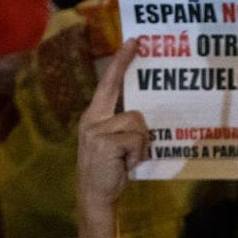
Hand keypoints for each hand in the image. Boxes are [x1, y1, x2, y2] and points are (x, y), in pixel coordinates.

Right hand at [75, 39, 147, 237]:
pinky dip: (136, 156)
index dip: (121, 62)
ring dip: (139, 148)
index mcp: (95, 116)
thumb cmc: (108, 171)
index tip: (134, 42)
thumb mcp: (114, 145)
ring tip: (126, 162)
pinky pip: (136, 141)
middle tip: (135, 148)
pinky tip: (125, 167)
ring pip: (138, 128)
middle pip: (135, 113)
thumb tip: (144, 119)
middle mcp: (93, 119)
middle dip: (142, 136)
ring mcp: (97, 130)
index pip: (109, 83)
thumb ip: (122, 128)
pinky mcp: (104, 142)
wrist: (94, 195)